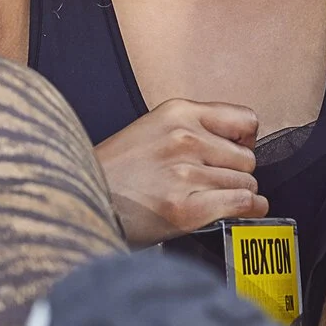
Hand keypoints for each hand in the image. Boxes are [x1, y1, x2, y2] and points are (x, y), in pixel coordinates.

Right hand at [94, 99, 267, 244]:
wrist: (77, 202)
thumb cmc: (115, 172)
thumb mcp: (151, 129)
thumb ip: (193, 129)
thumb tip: (242, 146)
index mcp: (178, 113)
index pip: (246, 121)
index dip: (245, 142)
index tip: (236, 153)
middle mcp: (185, 138)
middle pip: (248, 159)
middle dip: (237, 174)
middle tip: (216, 184)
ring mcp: (185, 173)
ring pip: (246, 184)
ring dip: (238, 195)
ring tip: (215, 200)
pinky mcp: (186, 208)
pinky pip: (240, 204)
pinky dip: (247, 211)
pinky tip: (241, 212)